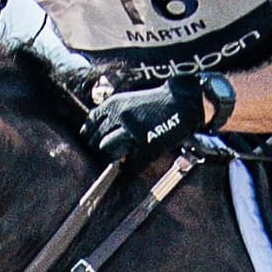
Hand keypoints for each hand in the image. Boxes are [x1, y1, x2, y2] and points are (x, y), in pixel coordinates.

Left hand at [84, 72, 231, 163]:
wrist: (182, 102)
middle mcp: (120, 117)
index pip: (90, 122)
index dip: (88, 134)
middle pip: (97, 139)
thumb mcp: (131, 100)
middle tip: (101, 155)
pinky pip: (130, 164)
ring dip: (110, 158)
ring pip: (109, 151)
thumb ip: (116, 113)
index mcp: (115, 104)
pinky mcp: (146, 146)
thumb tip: (103, 130)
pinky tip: (128, 172)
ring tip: (115, 162)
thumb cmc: (158, 101)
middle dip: (97, 149)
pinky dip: (128, 170)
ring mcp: (132, 132)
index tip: (89, 141)